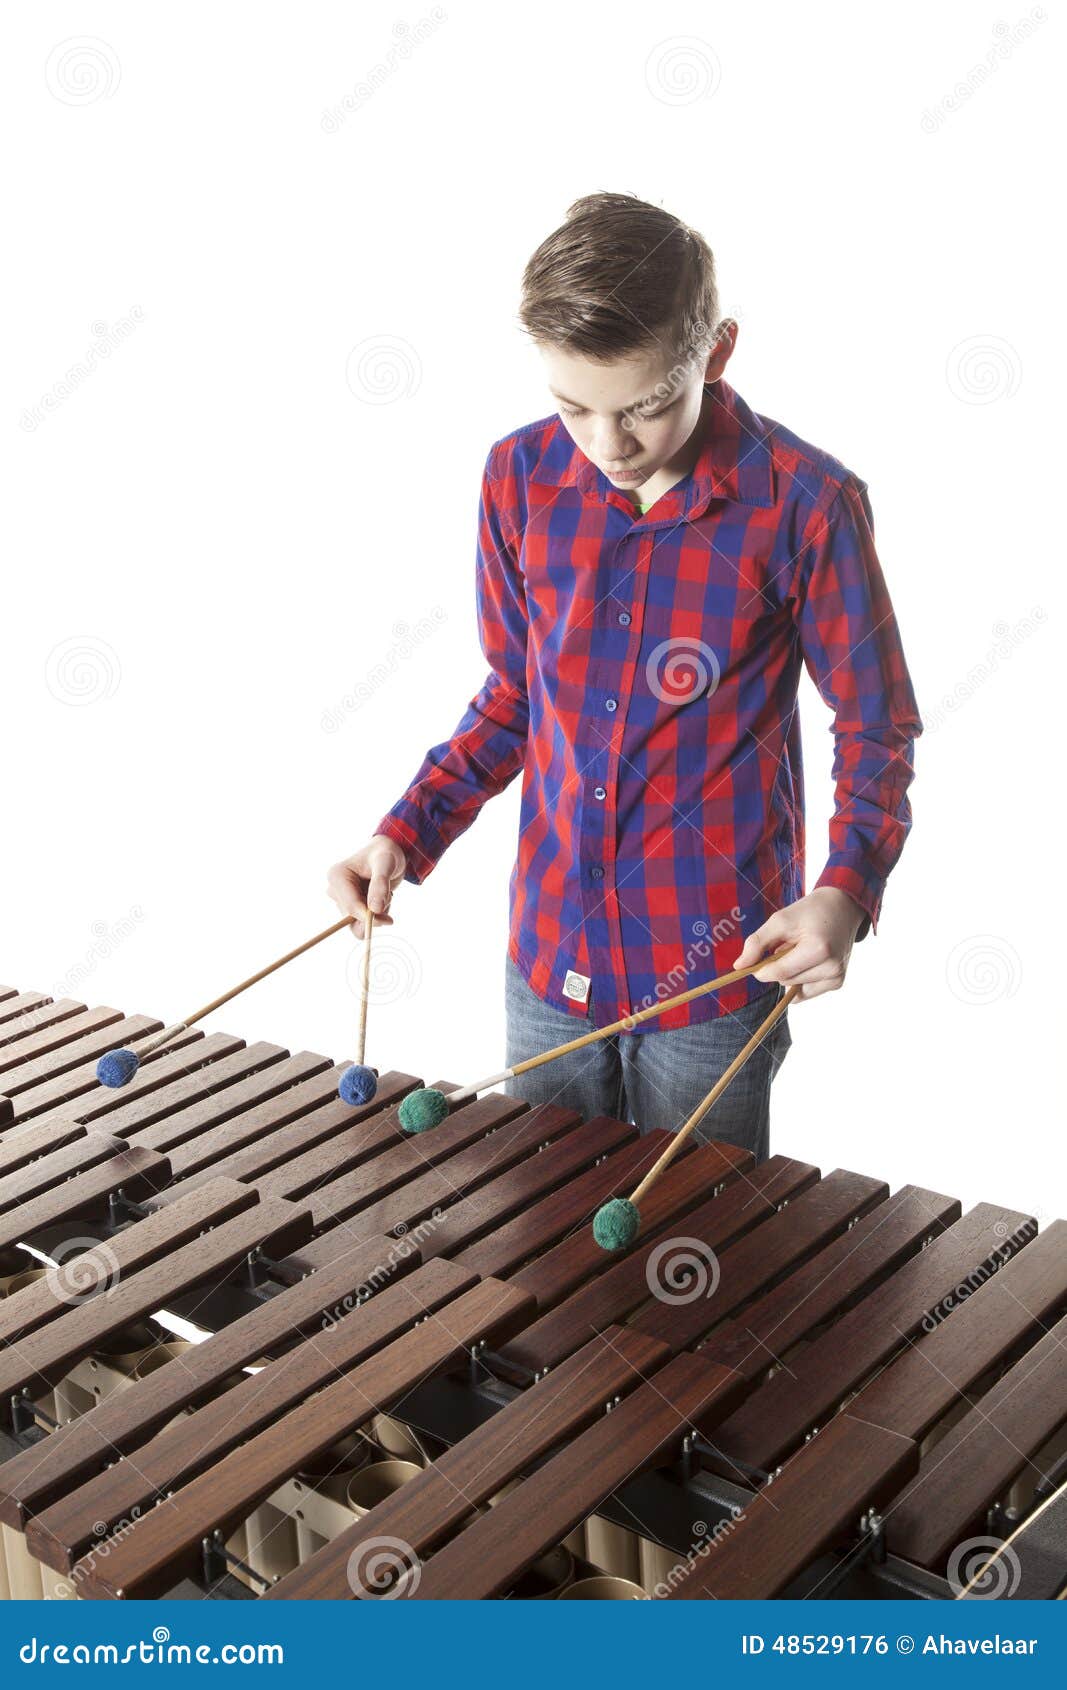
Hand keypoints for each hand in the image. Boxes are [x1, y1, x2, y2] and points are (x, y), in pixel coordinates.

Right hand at [326, 835, 407, 939]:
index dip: (369, 917)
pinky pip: (361, 923)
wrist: (386, 853)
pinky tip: (381, 899)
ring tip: (385, 893)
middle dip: (374, 913)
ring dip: (376, 914)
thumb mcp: (386, 864)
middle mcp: (334, 889)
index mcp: (337, 876)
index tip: (389, 920)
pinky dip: (375, 916)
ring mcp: (340, 899)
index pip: (351, 906)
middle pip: (353, 917)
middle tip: (390, 897)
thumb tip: (375, 909)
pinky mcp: (348, 906)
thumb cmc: (385, 853)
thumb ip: (380, 884)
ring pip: (357, 923)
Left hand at [734, 887, 865, 1001]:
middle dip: (779, 966)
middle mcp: (832, 967)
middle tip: (788, 945)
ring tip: (801, 951)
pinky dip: (799, 980)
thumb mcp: (780, 920)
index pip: (779, 972)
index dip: (761, 969)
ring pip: (794, 989)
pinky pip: (805, 993)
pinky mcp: (837, 982)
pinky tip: (807, 962)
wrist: (842, 908)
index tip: (756, 960)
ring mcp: (837, 977)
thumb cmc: (809, 912)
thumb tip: (739, 966)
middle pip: (786, 981)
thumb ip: (757, 943)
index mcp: (818, 949)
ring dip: (790, 973)